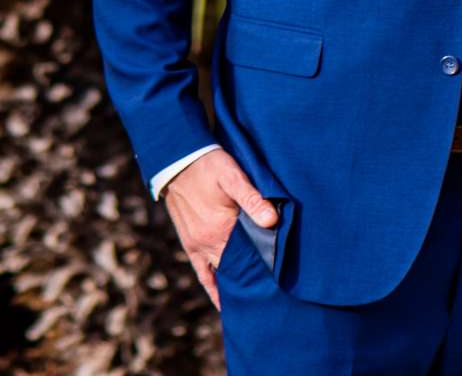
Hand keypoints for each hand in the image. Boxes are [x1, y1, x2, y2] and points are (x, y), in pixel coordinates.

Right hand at [161, 148, 276, 308]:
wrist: (176, 160)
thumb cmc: (208, 165)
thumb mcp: (233, 176)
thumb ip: (252, 198)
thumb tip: (271, 222)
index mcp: (221, 229)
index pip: (250, 255)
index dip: (267, 265)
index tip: (285, 277)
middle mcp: (207, 242)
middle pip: (237, 268)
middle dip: (255, 277)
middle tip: (277, 290)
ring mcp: (197, 246)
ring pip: (221, 273)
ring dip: (237, 283)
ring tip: (256, 298)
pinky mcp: (190, 244)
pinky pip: (202, 273)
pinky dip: (213, 288)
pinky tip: (223, 301)